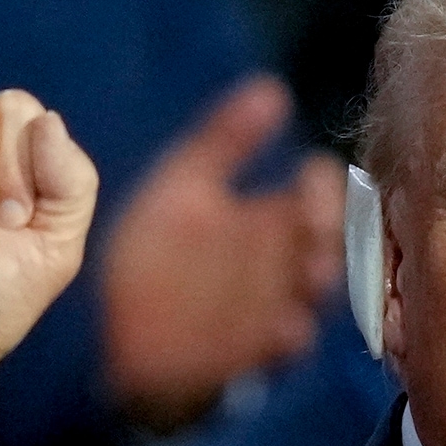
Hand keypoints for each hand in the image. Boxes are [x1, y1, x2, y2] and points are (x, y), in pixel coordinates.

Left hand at [102, 77, 344, 431]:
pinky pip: (278, 350)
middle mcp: (281, 266)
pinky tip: (280, 328)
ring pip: (311, 298)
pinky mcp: (253, 357)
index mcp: (270, 221)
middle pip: (327, 246)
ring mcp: (272, 313)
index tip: (312, 174)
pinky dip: (282, 340)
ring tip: (311, 273)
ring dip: (313, 286)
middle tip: (317, 222)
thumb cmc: (155, 259)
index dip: (322, 187)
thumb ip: (223, 141)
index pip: (317, 195)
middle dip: (327, 236)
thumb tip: (272, 88)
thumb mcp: (181, 188)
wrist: (118, 337)